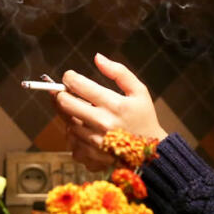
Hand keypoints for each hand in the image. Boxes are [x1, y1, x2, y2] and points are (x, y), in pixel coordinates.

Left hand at [54, 53, 166, 170]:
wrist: (150, 154)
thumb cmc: (144, 119)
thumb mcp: (139, 91)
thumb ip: (119, 72)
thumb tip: (97, 57)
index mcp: (114, 104)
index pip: (78, 85)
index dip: (69, 77)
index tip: (70, 78)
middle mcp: (102, 123)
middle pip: (64, 103)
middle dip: (62, 95)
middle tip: (68, 93)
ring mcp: (94, 141)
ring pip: (66, 122)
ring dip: (70, 116)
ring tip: (85, 114)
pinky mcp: (89, 156)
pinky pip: (71, 141)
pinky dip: (75, 135)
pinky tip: (88, 132)